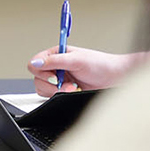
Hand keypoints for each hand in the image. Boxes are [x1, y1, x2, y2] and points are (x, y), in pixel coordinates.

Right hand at [27, 46, 149, 96]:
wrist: (115, 78)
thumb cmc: (101, 65)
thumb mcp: (76, 60)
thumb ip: (54, 61)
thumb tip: (34, 63)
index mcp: (55, 54)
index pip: (34, 63)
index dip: (41, 72)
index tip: (55, 76)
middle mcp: (55, 66)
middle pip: (37, 78)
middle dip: (52, 84)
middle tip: (67, 84)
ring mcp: (59, 79)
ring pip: (43, 88)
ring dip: (58, 91)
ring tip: (73, 87)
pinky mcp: (63, 89)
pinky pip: (52, 96)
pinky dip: (62, 95)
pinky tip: (74, 91)